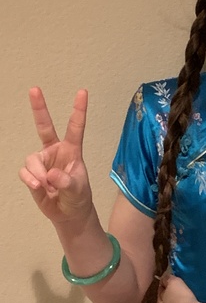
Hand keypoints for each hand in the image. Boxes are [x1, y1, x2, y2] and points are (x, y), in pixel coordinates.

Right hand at [19, 88, 92, 227]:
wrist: (68, 213)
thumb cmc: (78, 197)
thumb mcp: (78, 190)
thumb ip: (67, 182)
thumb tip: (51, 175)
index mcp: (72, 150)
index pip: (75, 128)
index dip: (78, 110)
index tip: (82, 92)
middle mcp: (55, 151)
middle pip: (44, 126)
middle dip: (39, 108)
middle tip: (34, 89)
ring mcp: (42, 161)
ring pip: (32, 160)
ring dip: (38, 175)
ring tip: (49, 188)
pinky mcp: (31, 173)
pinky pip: (25, 172)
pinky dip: (31, 181)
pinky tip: (40, 188)